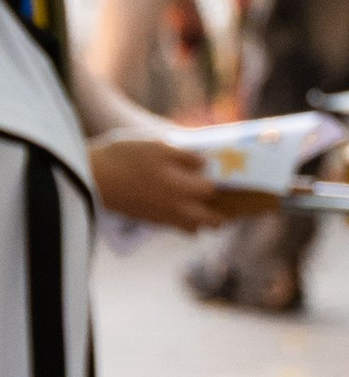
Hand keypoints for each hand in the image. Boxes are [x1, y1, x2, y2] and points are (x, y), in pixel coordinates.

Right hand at [88, 136, 224, 232]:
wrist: (92, 179)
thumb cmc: (126, 159)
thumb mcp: (158, 148)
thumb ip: (186, 157)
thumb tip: (206, 163)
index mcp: (183, 189)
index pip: (214, 190)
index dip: (222, 180)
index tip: (226, 171)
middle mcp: (178, 209)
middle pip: (212, 220)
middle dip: (224, 212)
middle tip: (227, 197)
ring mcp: (163, 218)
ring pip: (194, 228)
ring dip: (205, 219)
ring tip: (205, 202)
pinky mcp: (149, 220)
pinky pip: (177, 227)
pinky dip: (186, 220)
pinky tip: (180, 203)